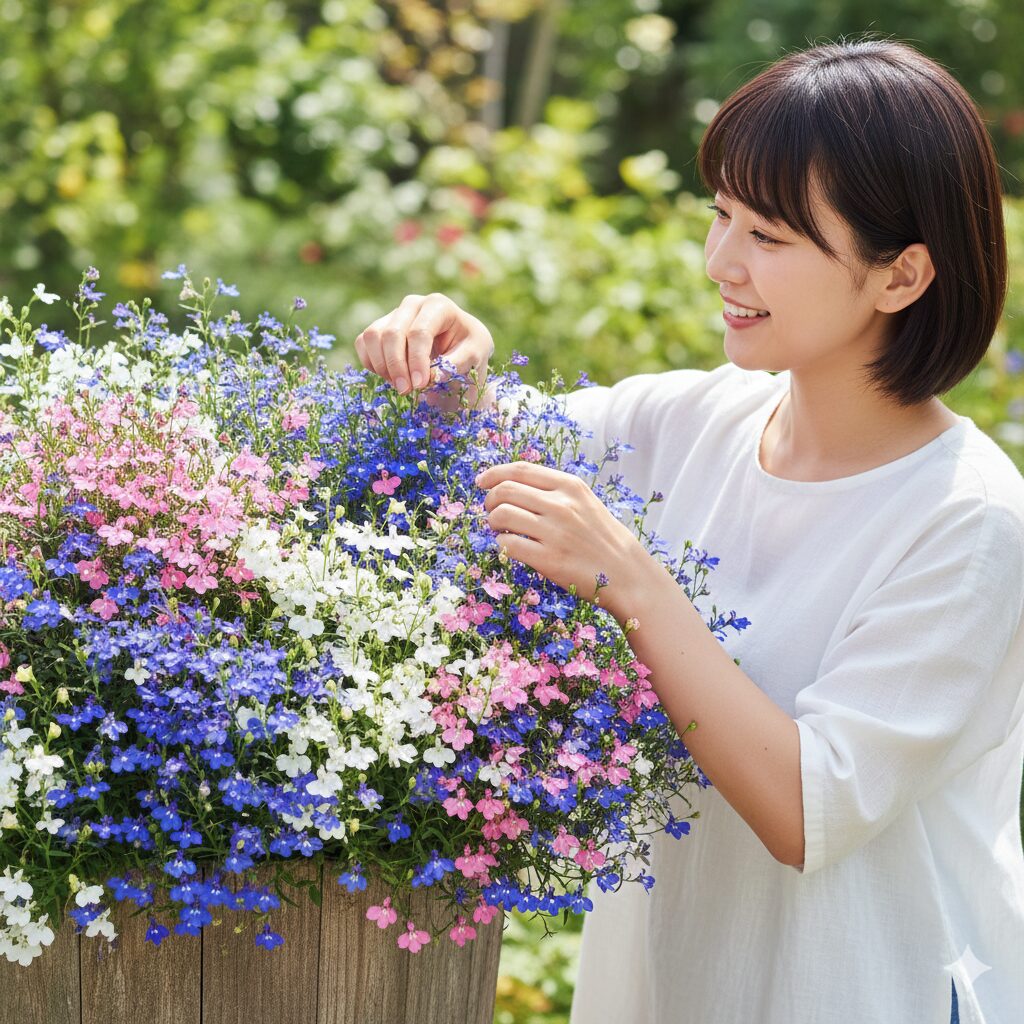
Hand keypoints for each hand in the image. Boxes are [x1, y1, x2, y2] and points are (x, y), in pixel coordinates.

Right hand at [354, 292, 494, 407]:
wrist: (461, 347)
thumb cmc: (469, 348)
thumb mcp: (475, 354)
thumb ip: (456, 364)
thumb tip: (432, 376)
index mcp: (438, 305)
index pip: (419, 332)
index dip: (417, 360)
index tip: (421, 384)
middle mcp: (412, 304)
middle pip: (392, 334)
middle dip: (396, 366)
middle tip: (406, 391)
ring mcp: (393, 314)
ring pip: (372, 337)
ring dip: (382, 366)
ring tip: (401, 385)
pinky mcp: (380, 327)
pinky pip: (363, 343)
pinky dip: (372, 364)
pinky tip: (391, 377)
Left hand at [475, 461, 649, 622]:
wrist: (626, 573)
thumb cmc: (601, 537)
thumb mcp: (584, 502)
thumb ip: (553, 491)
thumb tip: (510, 486)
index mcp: (570, 486)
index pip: (520, 470)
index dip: (494, 473)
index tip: (481, 481)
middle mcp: (561, 505)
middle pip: (505, 490)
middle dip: (490, 500)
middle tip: (491, 511)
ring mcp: (554, 532)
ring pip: (501, 515)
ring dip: (492, 522)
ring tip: (500, 530)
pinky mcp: (549, 559)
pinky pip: (507, 545)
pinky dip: (501, 545)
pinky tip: (510, 547)